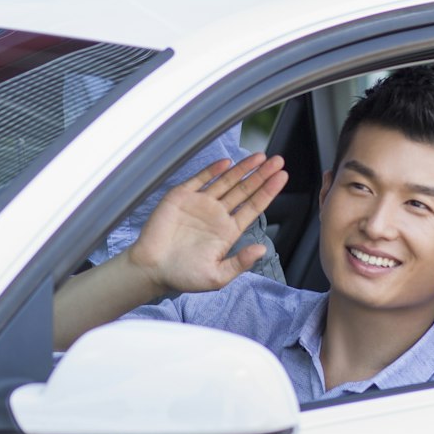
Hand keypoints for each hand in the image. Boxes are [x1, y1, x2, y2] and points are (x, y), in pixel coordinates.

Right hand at [125, 154, 287, 294]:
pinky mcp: (181, 197)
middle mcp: (217, 215)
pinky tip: (226, 163)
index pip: (253, 207)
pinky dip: (212, 170)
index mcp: (228, 231)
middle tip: (278, 161)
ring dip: (242, 169)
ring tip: (260, 156)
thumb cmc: (183, 276)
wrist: (151, 269)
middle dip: (261, 175)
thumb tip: (262, 250)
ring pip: (226, 181)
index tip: (282, 177)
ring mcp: (200, 204)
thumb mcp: (217, 276)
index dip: (268, 191)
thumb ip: (239, 263)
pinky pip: (200, 179)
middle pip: (244, 190)